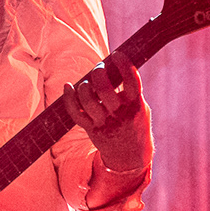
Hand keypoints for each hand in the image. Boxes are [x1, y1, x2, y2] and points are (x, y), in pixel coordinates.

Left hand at [64, 54, 150, 173]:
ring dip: (84, 86)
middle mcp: (120, 114)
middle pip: (104, 90)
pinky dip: (69, 99)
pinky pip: (75, 114)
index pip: (131, 80)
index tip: (117, 55)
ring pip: (88, 101)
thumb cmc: (135, 123)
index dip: (123, 64)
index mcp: (136, 105)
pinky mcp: (92, 130)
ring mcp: (105, 123)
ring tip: (88, 82)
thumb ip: (130, 90)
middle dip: (98, 74)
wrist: (131, 155)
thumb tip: (113, 66)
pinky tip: (68, 86)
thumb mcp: (140, 107)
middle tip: (99, 68)